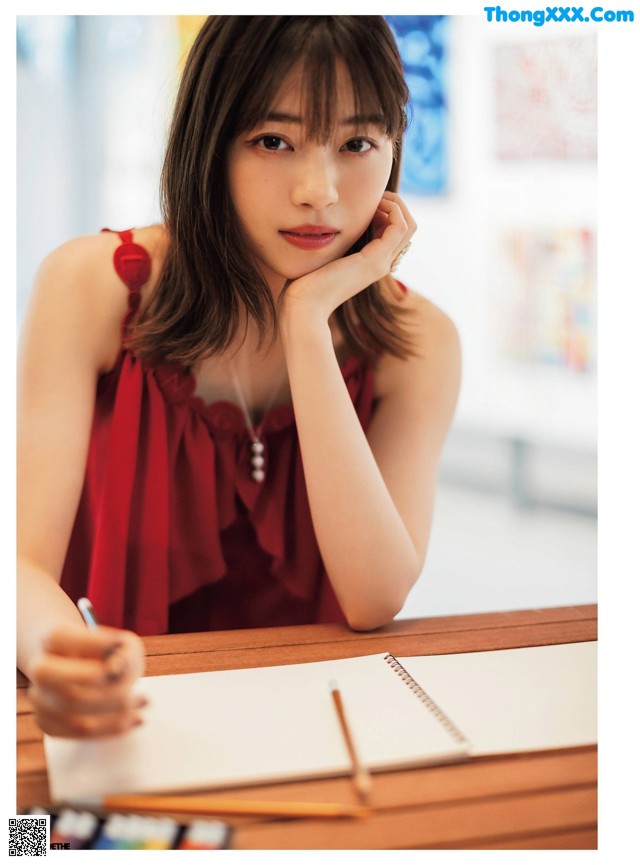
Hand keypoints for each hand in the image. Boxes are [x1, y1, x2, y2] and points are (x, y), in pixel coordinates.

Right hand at [27, 624, 145, 737]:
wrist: (82, 667)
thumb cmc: (106, 652)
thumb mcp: (121, 642)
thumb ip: (125, 650)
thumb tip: (116, 669)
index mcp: (51, 641)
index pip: (59, 638)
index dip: (90, 641)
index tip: (118, 640)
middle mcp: (39, 670)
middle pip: (66, 690)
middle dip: (109, 694)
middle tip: (136, 688)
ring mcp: (40, 699)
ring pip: (76, 718)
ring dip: (117, 714)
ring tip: (143, 702)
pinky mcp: (48, 723)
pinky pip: (79, 733)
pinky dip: (112, 727)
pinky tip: (134, 718)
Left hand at [280, 191, 415, 324]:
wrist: (303, 306)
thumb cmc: (304, 283)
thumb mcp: (322, 254)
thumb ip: (331, 241)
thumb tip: (324, 223)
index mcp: (371, 264)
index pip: (394, 233)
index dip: (385, 211)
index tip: (365, 202)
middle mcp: (381, 265)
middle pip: (406, 228)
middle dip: (394, 204)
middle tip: (374, 195)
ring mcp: (381, 264)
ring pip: (408, 225)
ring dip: (395, 204)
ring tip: (375, 197)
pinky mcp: (375, 260)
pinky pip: (400, 226)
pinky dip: (392, 208)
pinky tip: (372, 203)